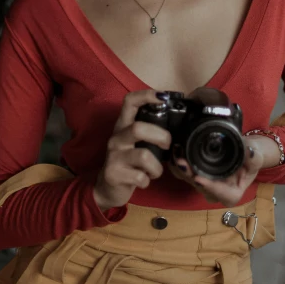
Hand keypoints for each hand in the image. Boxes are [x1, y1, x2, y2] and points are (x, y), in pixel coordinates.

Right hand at [93, 89, 171, 211]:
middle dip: (160, 136)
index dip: (146, 95)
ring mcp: (113, 156)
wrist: (107, 188)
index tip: (163, 97)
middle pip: (138, 128)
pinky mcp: (113, 174)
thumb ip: (150, 132)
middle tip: (168, 145)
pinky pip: (140, 177)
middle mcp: (116, 137)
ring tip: (155, 171)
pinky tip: (144, 180)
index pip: (129, 102)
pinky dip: (148, 180)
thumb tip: (178, 123)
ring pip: (143, 156)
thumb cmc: (129, 162)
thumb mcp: (136, 143)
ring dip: (156, 167)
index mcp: (123, 125)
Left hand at [168, 138, 263, 207]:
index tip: (199, 179)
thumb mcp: (257, 158)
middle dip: (189, 176)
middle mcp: (215, 192)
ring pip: (189, 180)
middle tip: (181, 162)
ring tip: (175, 155)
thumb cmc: (251, 158)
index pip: (221, 194)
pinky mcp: (196, 174)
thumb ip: (254, 157)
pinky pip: (184, 173)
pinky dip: (177, 164)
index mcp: (231, 193)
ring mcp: (204, 183)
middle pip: (200, 187)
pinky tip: (173, 153)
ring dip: (180, 169)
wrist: (243, 151)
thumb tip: (250, 152)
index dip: (210, 187)